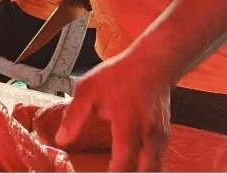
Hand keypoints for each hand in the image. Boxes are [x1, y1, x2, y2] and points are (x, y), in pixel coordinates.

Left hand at [56, 48, 171, 170]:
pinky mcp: (165, 137)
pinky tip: (130, 166)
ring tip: (118, 169)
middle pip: (143, 173)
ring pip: (153, 169)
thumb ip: (74, 117)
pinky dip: (144, 167)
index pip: (124, 163)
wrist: (152, 64)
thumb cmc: (121, 75)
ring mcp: (160, 137)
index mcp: (128, 124)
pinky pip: (157, 160)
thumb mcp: (89, 90)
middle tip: (109, 172)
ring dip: (137, 172)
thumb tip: (61, 139)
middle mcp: (148, 135)